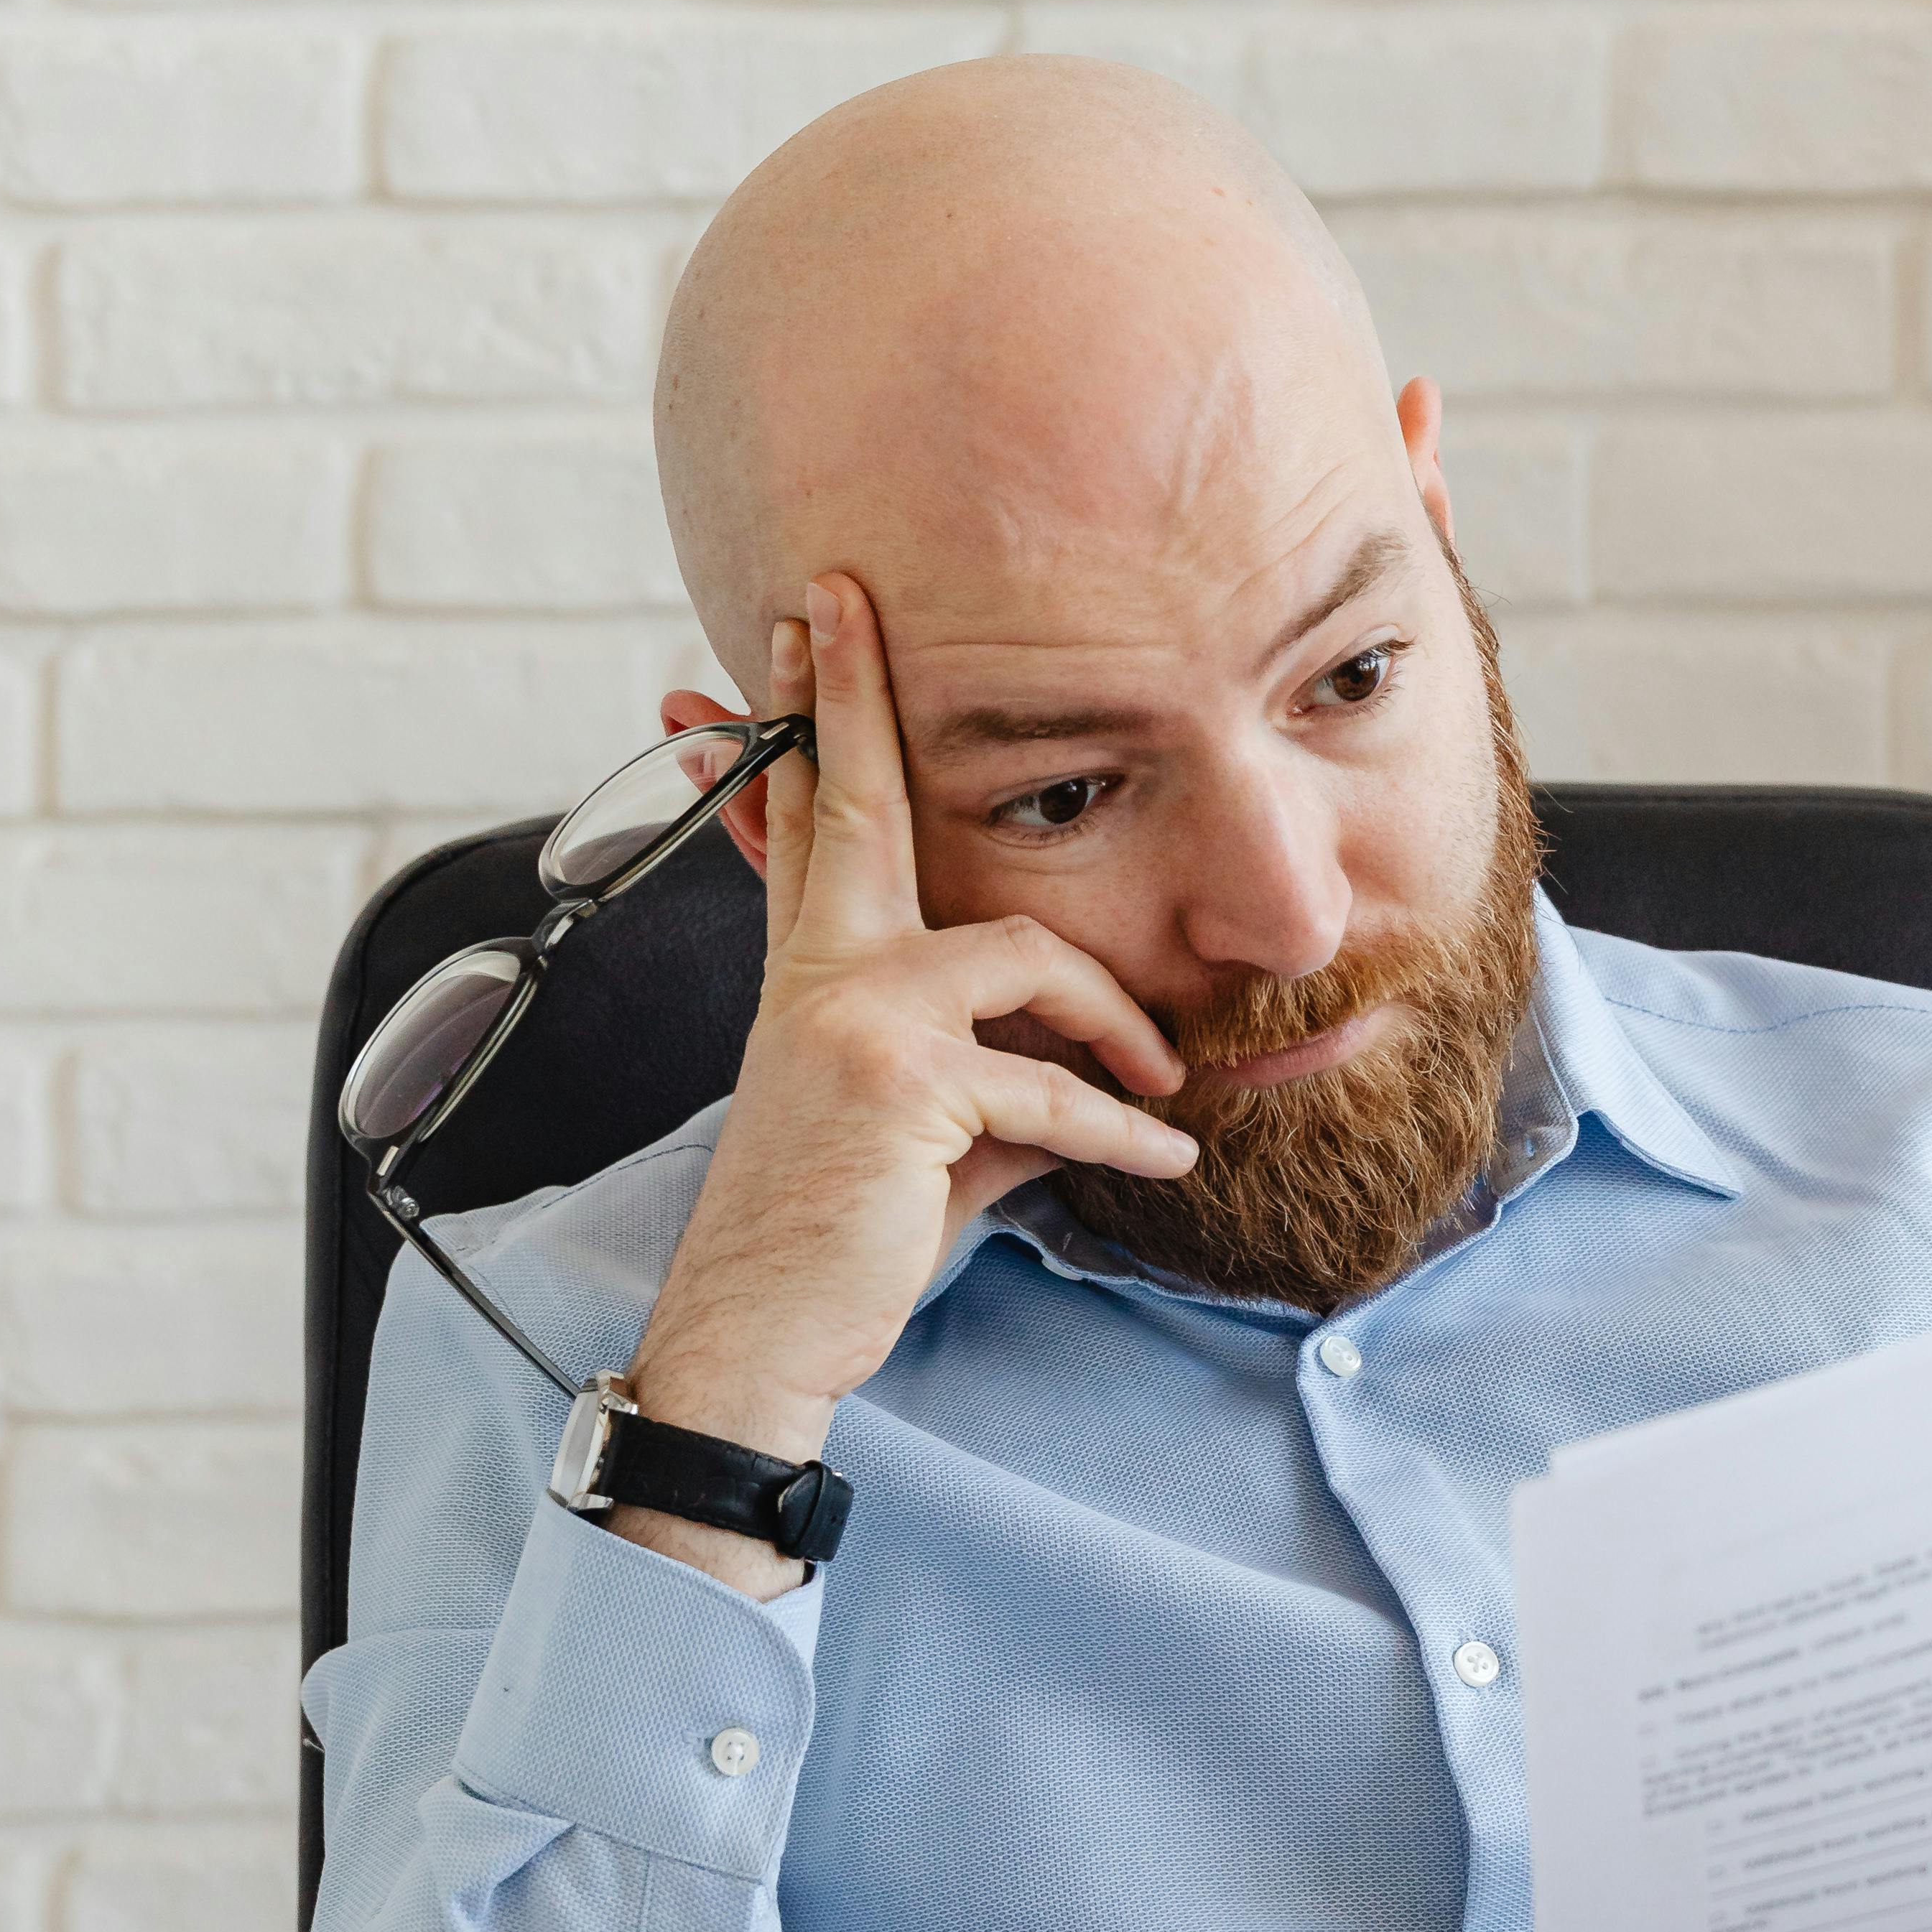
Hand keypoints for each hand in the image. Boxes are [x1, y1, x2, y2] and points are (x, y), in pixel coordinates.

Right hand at [613, 572, 1195, 1593]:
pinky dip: (1122, 1130)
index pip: (812, 824)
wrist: (764, 1330)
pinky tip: (1167, 1158)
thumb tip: (1088, 1071)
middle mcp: (823, 970)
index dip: (808, 721)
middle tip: (847, 601)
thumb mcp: (922, 1128)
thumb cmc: (844, 1230)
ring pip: (1027, 953)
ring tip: (1163, 1086)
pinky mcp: (903, 1077)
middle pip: (855, 801)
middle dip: (854, 696)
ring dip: (1115, 1024)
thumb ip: (989, 1067)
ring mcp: (856, 1012)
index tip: (806, 623)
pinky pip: (1054, 1083)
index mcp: (814, 970)